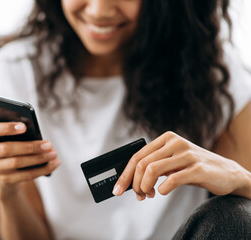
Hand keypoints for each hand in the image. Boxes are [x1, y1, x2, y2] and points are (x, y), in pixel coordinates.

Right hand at [0, 122, 59, 198]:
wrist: (4, 171)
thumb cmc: (9, 145)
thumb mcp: (9, 136)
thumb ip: (17, 132)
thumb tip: (36, 134)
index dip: (7, 128)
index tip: (24, 126)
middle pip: (7, 149)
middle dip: (30, 147)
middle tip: (48, 144)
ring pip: (17, 163)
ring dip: (39, 159)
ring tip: (54, 154)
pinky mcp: (5, 180)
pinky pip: (25, 176)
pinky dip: (42, 169)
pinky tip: (54, 163)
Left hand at [113, 131, 245, 199]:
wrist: (226, 172)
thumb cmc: (193, 168)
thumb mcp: (172, 163)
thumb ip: (153, 166)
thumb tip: (130, 181)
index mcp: (166, 139)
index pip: (137, 156)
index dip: (125, 174)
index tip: (117, 189)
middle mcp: (175, 143)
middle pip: (142, 163)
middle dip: (133, 183)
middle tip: (138, 196)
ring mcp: (187, 154)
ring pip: (152, 169)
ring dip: (144, 187)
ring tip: (148, 195)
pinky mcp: (198, 168)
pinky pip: (172, 179)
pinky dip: (162, 189)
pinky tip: (162, 192)